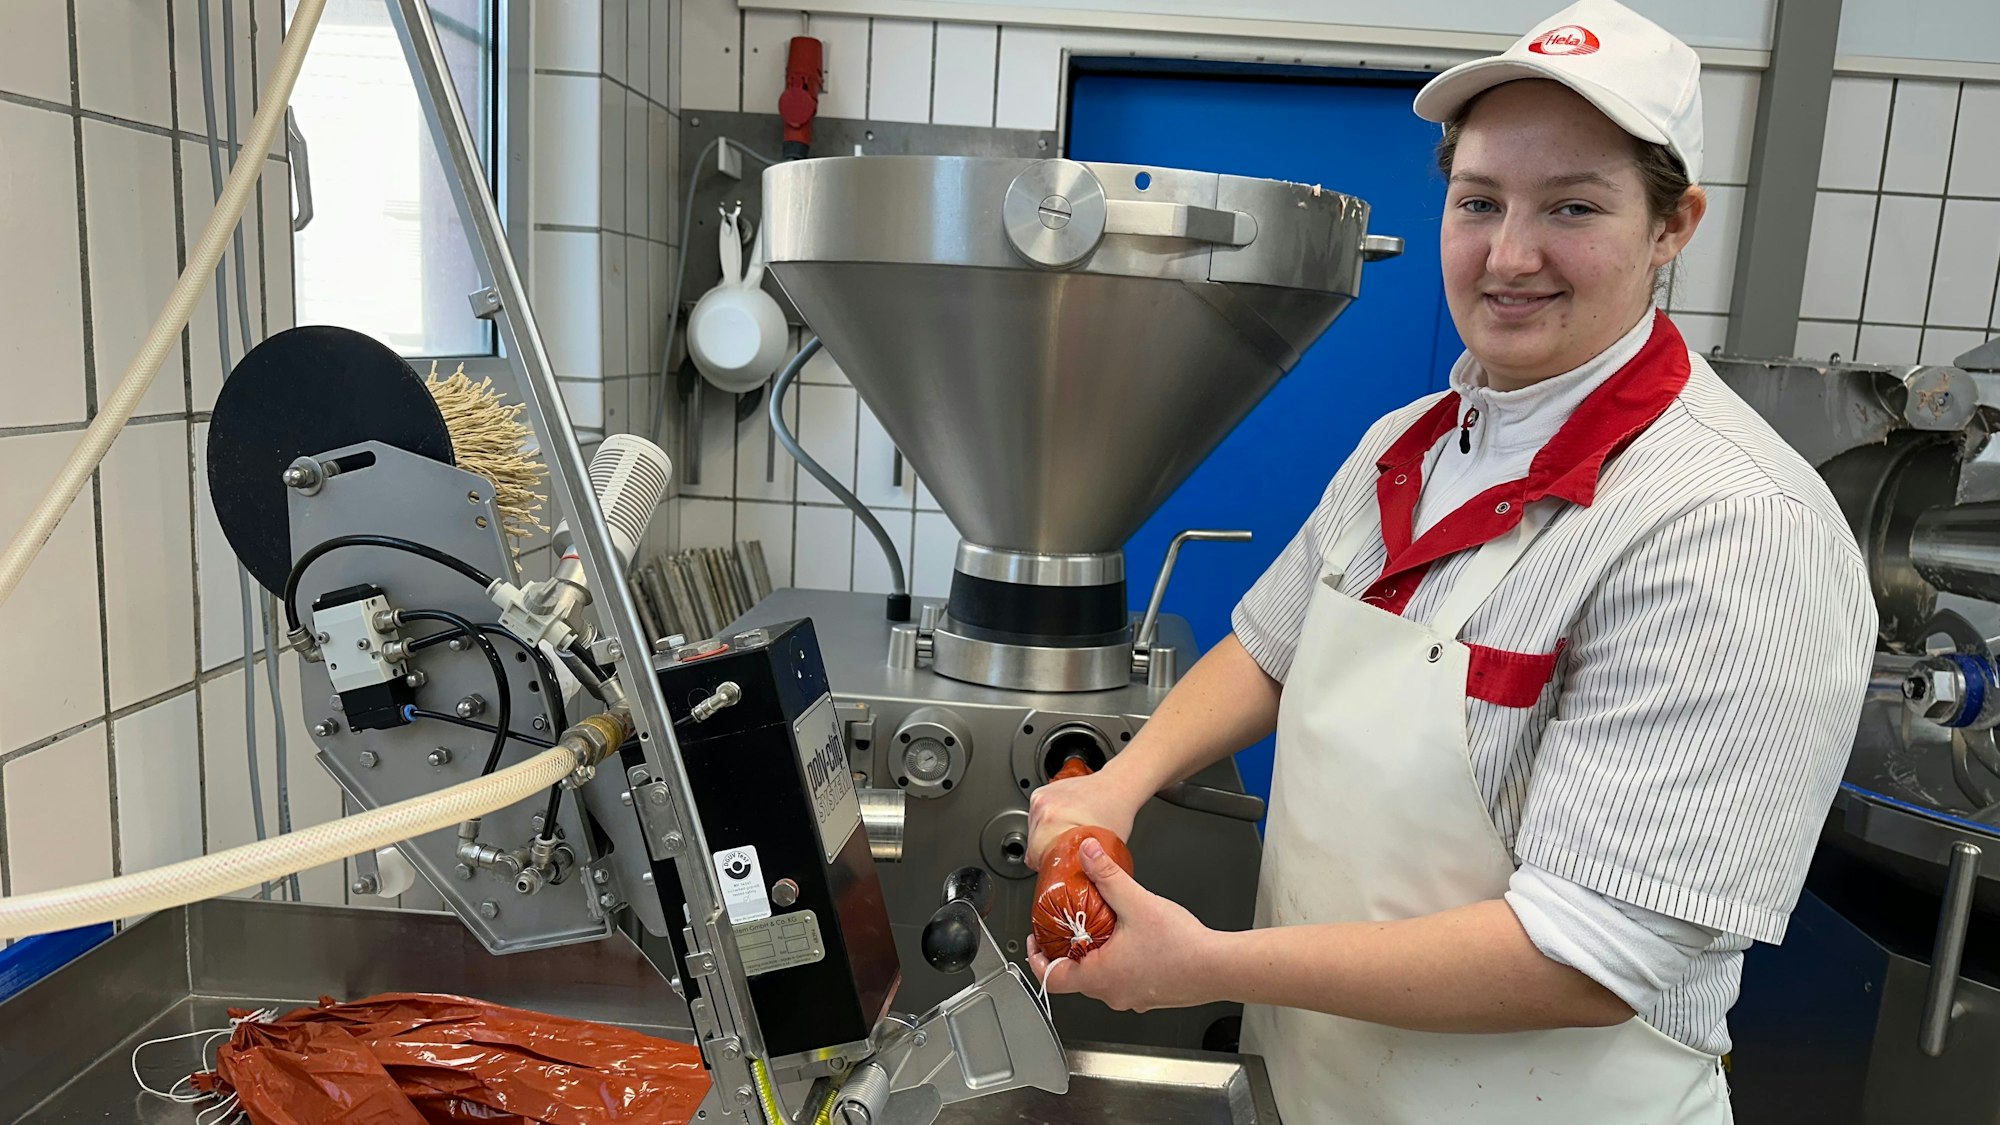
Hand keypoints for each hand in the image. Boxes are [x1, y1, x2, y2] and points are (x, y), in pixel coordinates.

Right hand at [1026, 769, 1143, 870]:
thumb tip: (1083, 889)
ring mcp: (1040, 797)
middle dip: (1049, 854)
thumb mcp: (1106, 848)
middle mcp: (1043, 805)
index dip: (1049, 869)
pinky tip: (1063, 828)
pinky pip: (1037, 819)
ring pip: (1034, 832)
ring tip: (1067, 842)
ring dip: (1047, 839)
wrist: (1119, 785)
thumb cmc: (1116, 811)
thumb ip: (1093, 870)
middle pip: (1033, 844)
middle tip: (1068, 859)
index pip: (1034, 857)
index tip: (1061, 872)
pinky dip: (1047, 826)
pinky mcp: (1040, 793)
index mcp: (1052, 818)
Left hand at [1026, 838, 1221, 1012]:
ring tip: (1102, 929)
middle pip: (1075, 977)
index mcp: (1099, 977)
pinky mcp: (1150, 996)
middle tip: (1070, 926)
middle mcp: (1112, 994)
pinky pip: (1123, 981)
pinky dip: (1118, 963)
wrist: (1220, 968)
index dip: (1038, 959)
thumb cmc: (1182, 947)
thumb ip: (1107, 875)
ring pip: (1101, 979)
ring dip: (1095, 956)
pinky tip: (1132, 941)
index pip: (1052, 978)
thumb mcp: (1136, 902)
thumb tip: (1086, 852)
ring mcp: (1132, 998)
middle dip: (1069, 951)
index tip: (1037, 941)